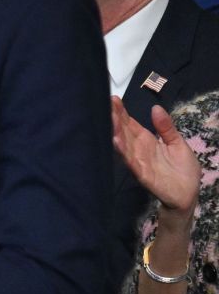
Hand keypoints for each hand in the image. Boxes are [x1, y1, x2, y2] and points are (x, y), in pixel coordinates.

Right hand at [112, 98, 200, 215]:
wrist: (188, 194)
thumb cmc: (183, 169)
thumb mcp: (177, 143)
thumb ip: (166, 127)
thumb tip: (156, 108)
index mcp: (146, 141)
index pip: (130, 124)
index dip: (122, 112)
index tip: (113, 98)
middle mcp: (138, 150)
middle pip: (124, 132)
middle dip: (114, 118)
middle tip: (105, 103)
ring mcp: (139, 162)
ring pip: (124, 146)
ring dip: (115, 133)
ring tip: (107, 119)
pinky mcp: (143, 174)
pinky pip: (131, 162)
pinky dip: (123, 152)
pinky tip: (115, 141)